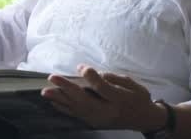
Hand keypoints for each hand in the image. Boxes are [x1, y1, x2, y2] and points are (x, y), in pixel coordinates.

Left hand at [41, 64, 166, 131]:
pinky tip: (54, 102)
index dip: (91, 77)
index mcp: (120, 100)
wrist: (144, 119)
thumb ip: (114, 79)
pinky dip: (64, 108)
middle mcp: (108, 112)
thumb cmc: (138, 98)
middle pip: (85, 100)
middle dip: (66, 89)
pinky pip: (76, 115)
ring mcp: (100, 120)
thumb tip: (95, 74)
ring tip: (46, 92)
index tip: (81, 67)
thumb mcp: (132, 84)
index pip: (103, 88)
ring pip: (77, 109)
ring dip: (60, 100)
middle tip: (52, 78)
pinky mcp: (94, 123)